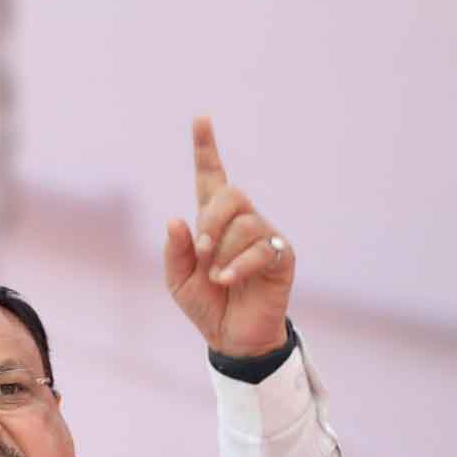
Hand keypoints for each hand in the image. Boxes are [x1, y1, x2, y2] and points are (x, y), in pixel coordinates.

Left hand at [163, 117, 294, 356]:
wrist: (232, 338)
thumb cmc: (207, 305)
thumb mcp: (178, 280)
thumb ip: (175, 251)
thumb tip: (176, 219)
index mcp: (213, 221)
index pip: (211, 177)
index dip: (206, 149)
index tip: (201, 119)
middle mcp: (241, 222)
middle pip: (230, 194)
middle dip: (210, 221)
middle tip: (200, 251)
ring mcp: (264, 236)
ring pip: (243, 224)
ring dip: (222, 252)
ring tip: (217, 277)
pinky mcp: (280, 255)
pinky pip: (259, 248)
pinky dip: (237, 266)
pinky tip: (227, 281)